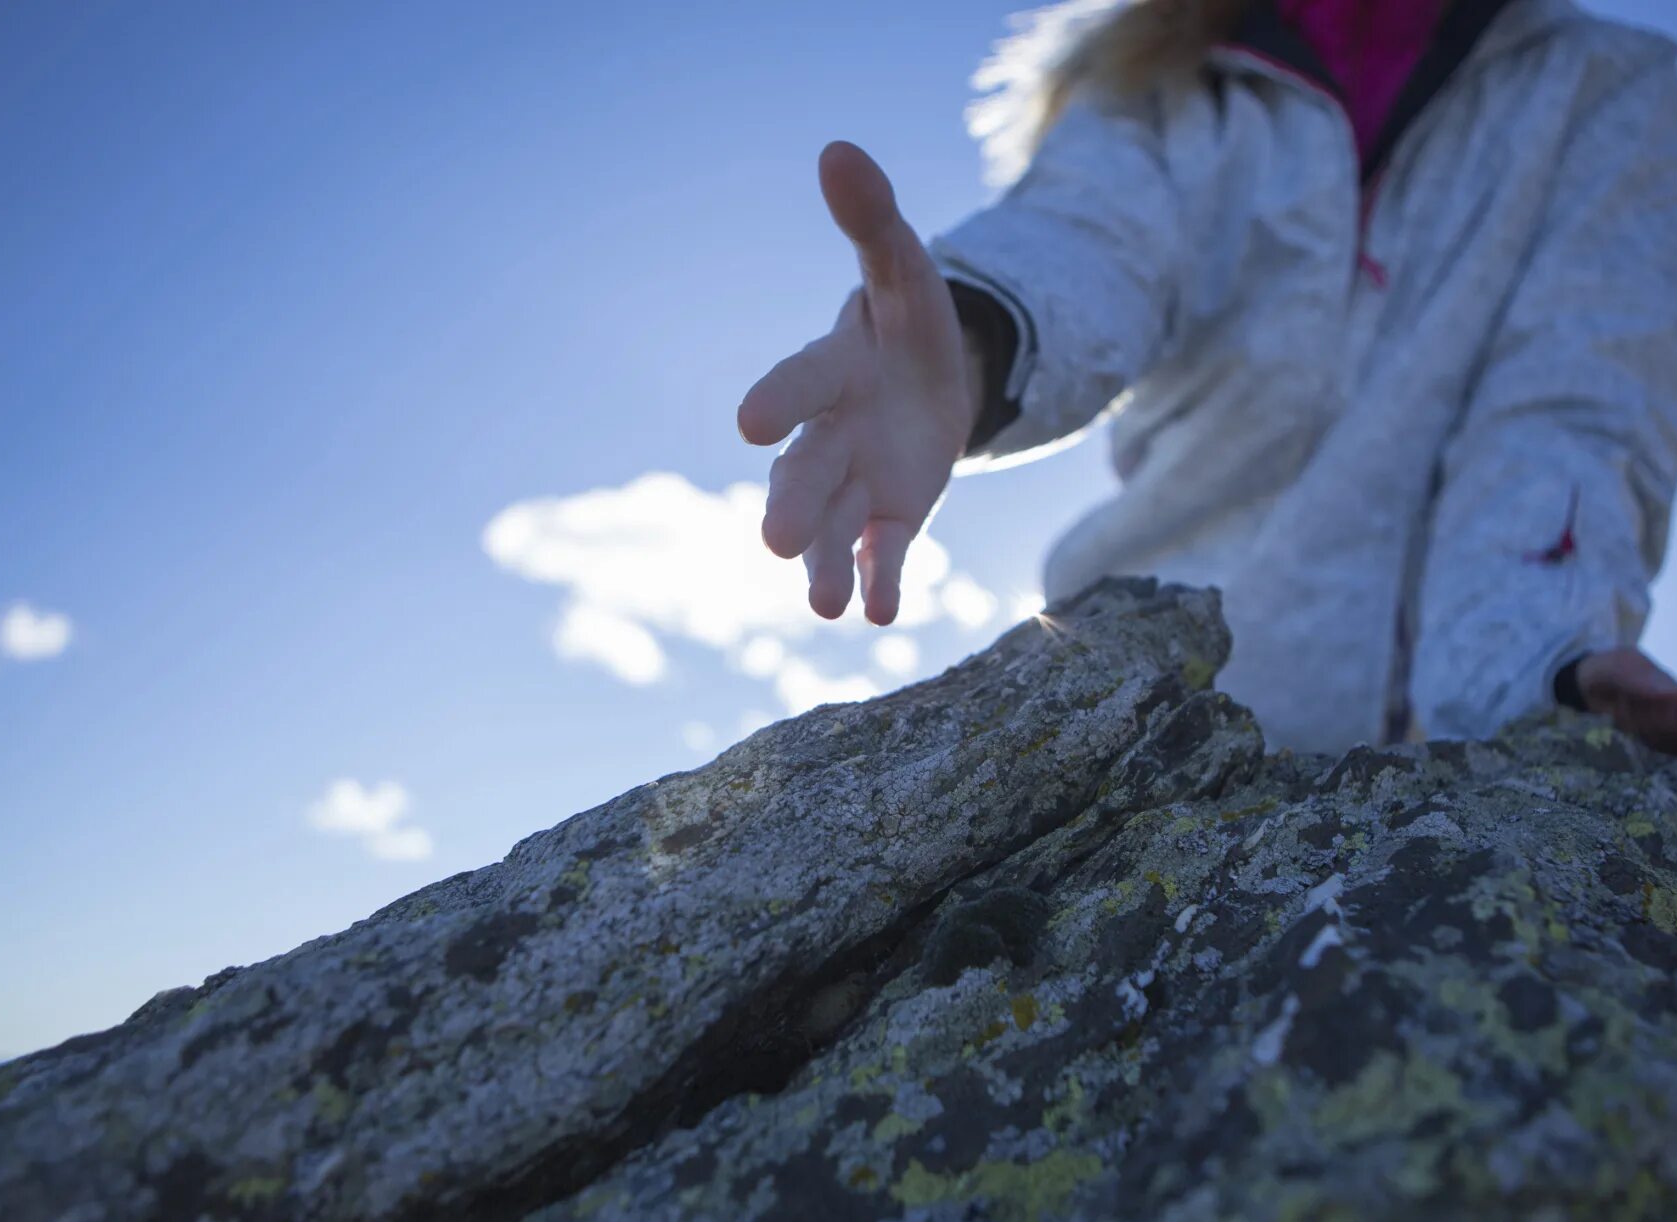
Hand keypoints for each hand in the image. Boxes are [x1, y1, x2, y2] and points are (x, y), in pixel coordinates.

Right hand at [737, 142, 978, 624]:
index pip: (802, 384)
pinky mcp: (886, 520)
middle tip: (772, 543)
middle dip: (794, 504)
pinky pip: (879, 555)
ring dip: (825, 566)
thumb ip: (874, 222)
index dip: (780, 400)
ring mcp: (855, 484)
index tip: (749, 424)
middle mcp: (828, 435)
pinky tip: (878, 617)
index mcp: (831, 370)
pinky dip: (879, 583)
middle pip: (808, 471)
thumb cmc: (906, 323)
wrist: (927, 381)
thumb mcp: (907, 271)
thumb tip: (837, 148)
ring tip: (825, 604)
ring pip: (832, 528)